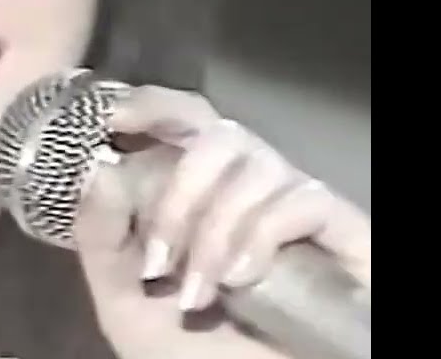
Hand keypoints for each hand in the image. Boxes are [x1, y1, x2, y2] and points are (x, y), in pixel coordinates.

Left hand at [72, 85, 369, 358]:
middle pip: (218, 133)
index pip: (182, 121)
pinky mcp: (341, 227)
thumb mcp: (129, 306)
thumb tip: (99, 171)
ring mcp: (295, 206)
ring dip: (214, 229)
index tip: (116, 117)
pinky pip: (300, 196)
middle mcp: (248, 190)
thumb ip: (103, 242)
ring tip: (200, 294)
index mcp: (197, 197)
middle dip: (176, 191)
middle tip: (157, 260)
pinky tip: (244, 278)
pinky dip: (260, 233)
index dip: (152, 106)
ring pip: (255, 163)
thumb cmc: (197, 358)